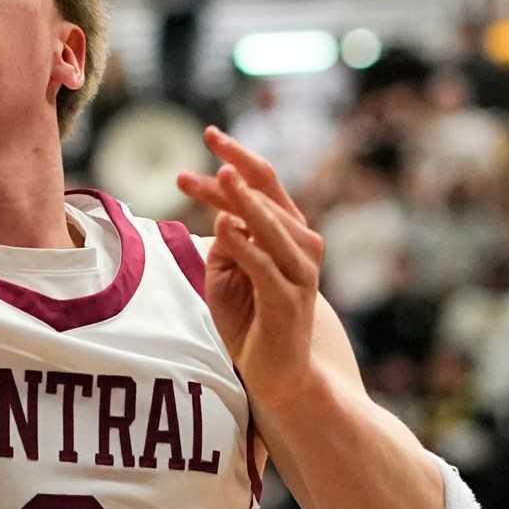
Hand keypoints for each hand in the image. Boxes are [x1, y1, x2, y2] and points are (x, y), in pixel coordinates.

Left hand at [175, 126, 326, 411]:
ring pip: (270, 226)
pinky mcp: (287, 300)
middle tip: (209, 140)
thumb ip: (226, 245)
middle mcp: (300, 246)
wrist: (281, 373)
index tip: (208, 134)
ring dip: (243, 200)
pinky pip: (264, 266)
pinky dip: (245, 246)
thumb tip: (222, 216)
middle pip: (266, 195)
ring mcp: (297, 273)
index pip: (263, 185)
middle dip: (234, 169)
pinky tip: (224, 227)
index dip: (235, 158)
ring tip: (220, 176)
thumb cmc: (251, 320)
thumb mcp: (227, 275)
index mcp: (287, 234)